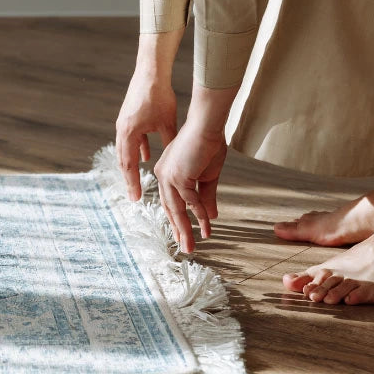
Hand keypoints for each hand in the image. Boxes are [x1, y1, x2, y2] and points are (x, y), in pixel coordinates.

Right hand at [115, 73, 177, 200]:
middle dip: (129, 179)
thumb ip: (168, 143)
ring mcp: (123, 124)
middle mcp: (122, 131)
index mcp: (129, 134)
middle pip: (123, 161)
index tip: (136, 198)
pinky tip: (146, 155)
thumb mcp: (167, 124)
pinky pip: (131, 139)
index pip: (129, 165)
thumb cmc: (159, 96)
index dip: (133, 183)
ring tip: (136, 180)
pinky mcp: (128, 117)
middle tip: (134, 195)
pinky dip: (137, 149)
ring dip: (131, 165)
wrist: (150, 72)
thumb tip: (174, 162)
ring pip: (126, 151)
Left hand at [153, 123, 226, 252]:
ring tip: (190, 246)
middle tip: (185, 247)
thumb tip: (211, 217)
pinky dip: (199, 214)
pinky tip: (207, 225)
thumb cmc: (208, 145)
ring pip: (177, 208)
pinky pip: (190, 201)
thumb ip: (207, 197)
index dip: (177, 219)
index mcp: (166, 173)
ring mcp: (168, 176)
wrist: (208, 126)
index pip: (170, 201)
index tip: (183, 234)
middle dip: (178, 230)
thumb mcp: (208, 176)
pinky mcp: (177, 176)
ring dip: (185, 229)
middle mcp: (163, 175)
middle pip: (170, 208)